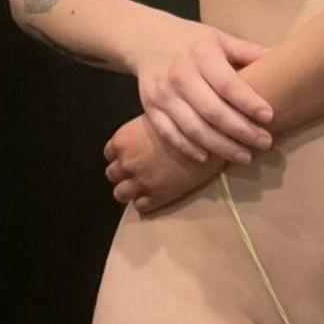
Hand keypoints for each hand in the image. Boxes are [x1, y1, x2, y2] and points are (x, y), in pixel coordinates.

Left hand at [104, 113, 222, 212]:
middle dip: (124, 172)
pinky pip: (140, 205)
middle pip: (112, 173)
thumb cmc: (191, 123)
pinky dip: (146, 201)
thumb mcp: (161, 118)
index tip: (133, 153)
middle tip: (141, 168)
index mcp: (124, 140)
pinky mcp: (155, 198)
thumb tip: (145, 136)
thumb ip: (145, 131)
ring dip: (131, 189)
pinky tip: (159, 192)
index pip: (109, 152)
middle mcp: (127, 162)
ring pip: (121, 193)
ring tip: (147, 184)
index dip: (122, 153)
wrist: (213, 141)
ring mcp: (139, 182)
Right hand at [134, 20, 273, 164]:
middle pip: (213, 111)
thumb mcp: (219, 38)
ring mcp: (163, 95)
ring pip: (193, 128)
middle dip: (241, 131)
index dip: (248, 102)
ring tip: (244, 156)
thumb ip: (247, 51)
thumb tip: (280, 58)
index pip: (227, 84)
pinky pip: (170, 134)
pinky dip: (189, 149)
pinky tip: (208, 158)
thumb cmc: (191, 41)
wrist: (145, 39)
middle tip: (264, 143)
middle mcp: (181, 76)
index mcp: (201, 55)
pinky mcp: (151, 109)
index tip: (269, 116)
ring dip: (220, 146)